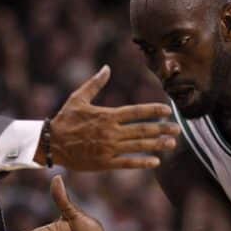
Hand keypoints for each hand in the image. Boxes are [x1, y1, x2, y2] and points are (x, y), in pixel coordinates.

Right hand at [44, 65, 179, 170]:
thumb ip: (95, 83)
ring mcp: (109, 148)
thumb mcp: (78, 97)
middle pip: (142, 129)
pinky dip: (142, 162)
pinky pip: (127, 163)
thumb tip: (107, 68)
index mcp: (107, 115)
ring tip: (172, 144)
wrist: (51, 143)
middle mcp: (111, 132)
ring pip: (138, 146)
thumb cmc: (65, 119)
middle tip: (178, 129)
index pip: (136, 112)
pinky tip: (156, 162)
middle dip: (162, 129)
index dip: (153, 111)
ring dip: (157, 145)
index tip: (168, 110)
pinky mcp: (104, 162)